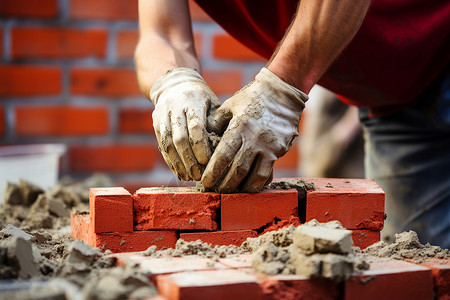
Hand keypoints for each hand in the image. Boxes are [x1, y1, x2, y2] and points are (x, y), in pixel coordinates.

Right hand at [150, 68, 219, 180]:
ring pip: (168, 143)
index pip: (196, 127)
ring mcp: (162, 115)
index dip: (201, 147)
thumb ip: (218, 123)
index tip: (208, 162)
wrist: (174, 84)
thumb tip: (226, 148)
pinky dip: (170, 161)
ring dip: (178, 163)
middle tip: (199, 176)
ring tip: (189, 177)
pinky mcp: (156, 123)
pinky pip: (161, 145)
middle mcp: (174, 107)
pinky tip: (179, 172)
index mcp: (192, 100)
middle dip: (190, 160)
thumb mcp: (213, 104)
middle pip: (180, 138)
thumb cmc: (202, 98)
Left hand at [202, 67, 307, 192]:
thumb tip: (201, 139)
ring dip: (242, 188)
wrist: (282, 93)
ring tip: (232, 192)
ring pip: (255, 176)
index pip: (224, 155)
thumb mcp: (230, 105)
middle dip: (225, 184)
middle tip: (215, 191)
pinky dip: (258, 183)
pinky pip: (268, 173)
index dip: (213, 171)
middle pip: (238, 170)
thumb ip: (214, 122)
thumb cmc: (251, 98)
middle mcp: (256, 139)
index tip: (205, 182)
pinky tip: (249, 186)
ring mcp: (270, 147)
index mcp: (240, 127)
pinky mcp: (280, 151)